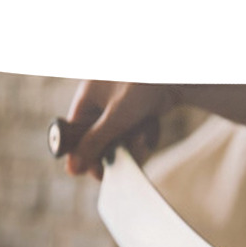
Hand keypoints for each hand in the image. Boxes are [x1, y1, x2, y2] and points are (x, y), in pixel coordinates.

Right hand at [64, 81, 178, 178]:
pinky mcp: (135, 118)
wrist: (174, 75)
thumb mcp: (116, 117)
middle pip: (99, 146)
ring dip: (135, 146)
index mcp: (86, 100)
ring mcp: (118, 113)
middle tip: (131, 152)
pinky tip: (152, 127)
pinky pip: (134, 141)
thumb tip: (72, 168)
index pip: (74, 137)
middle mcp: (98, 107)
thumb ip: (95, 142)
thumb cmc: (141, 85)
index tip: (99, 171)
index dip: (84, 158)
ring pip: (119, 146)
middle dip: (117, 152)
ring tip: (145, 135)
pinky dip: (145, 139)